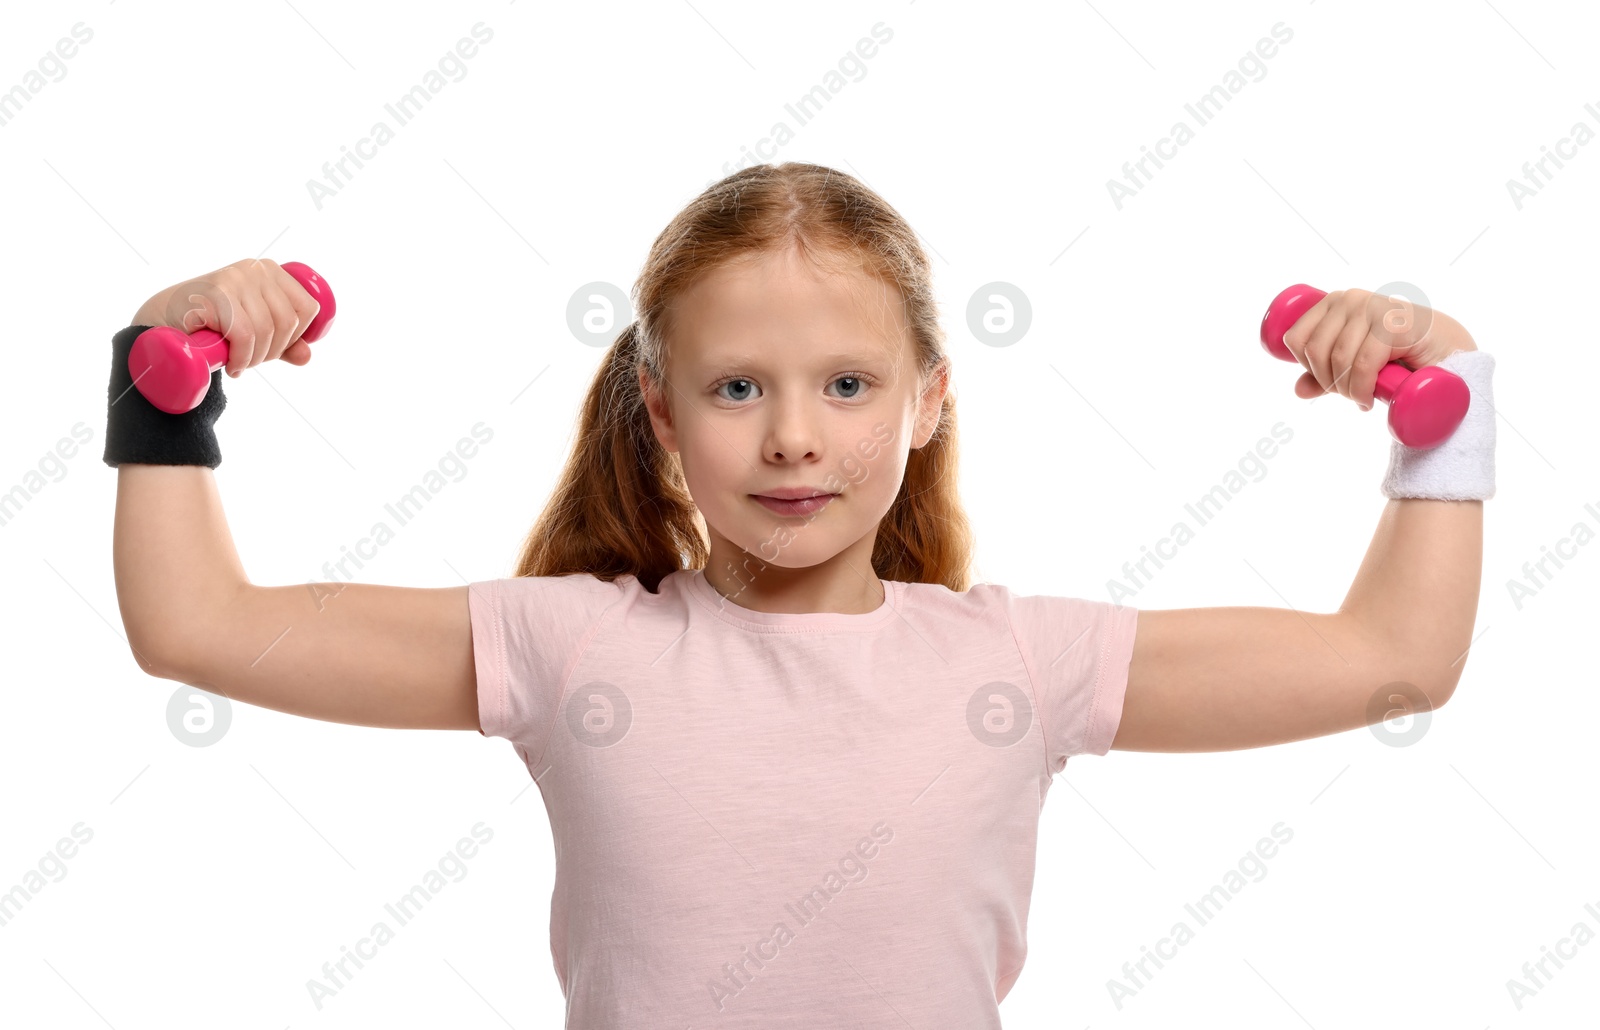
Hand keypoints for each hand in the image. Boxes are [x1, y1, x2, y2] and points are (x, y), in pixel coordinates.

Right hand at [131, 258, 320, 376]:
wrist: (164, 321)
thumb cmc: (213, 324)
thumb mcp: (255, 331)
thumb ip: (284, 343)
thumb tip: (306, 356)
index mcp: (270, 270)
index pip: (308, 308)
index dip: (297, 337)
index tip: (274, 349)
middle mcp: (253, 269)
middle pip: (289, 322)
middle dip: (274, 351)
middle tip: (252, 361)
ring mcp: (234, 278)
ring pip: (268, 331)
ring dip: (256, 358)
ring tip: (240, 364)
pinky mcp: (215, 295)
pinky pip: (245, 336)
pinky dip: (242, 358)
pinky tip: (232, 365)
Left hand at [1281, 288, 1475, 409]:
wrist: (1450, 351)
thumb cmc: (1401, 356)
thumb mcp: (1355, 364)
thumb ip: (1326, 374)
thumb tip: (1298, 390)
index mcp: (1335, 302)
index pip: (1296, 339)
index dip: (1307, 368)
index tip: (1330, 383)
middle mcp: (1351, 299)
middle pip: (1315, 351)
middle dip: (1329, 383)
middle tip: (1352, 396)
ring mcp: (1373, 308)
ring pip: (1338, 360)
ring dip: (1347, 390)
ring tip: (1362, 399)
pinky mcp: (1394, 324)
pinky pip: (1363, 365)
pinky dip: (1361, 389)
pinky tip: (1369, 400)